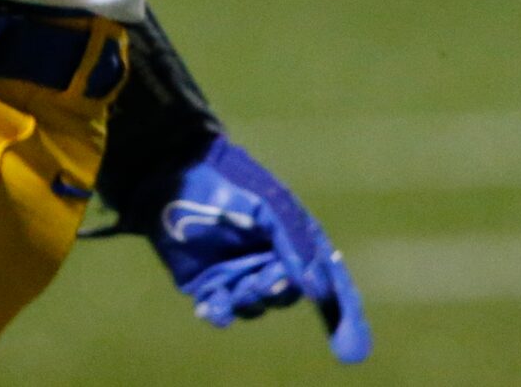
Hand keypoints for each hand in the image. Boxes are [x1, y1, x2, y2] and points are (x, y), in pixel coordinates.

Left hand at [139, 137, 370, 363]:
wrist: (170, 170)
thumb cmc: (226, 181)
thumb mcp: (270, 203)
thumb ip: (296, 243)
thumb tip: (319, 291)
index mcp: (294, 241)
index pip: (329, 285)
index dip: (344, 318)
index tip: (350, 352)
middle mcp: (270, 260)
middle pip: (287, 295)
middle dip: (277, 289)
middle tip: (264, 274)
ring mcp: (237, 272)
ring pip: (256, 306)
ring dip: (248, 297)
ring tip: (233, 279)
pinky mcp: (207, 281)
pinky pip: (222, 311)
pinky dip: (221, 312)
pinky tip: (213, 304)